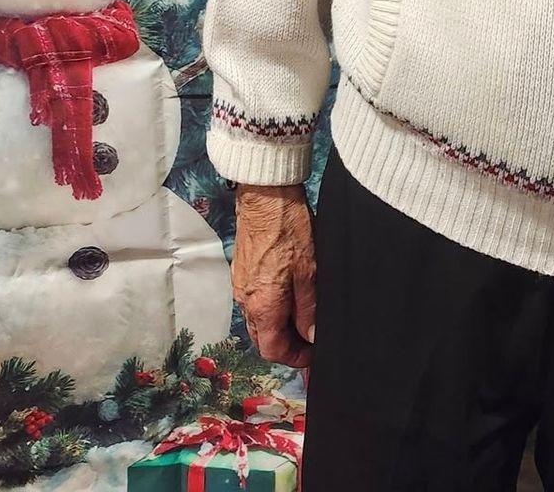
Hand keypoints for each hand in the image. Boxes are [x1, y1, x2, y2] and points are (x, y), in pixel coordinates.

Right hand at [232, 184, 316, 367]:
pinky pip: (255, 300)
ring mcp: (241, 284)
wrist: (266, 195)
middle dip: (287, 344)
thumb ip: (309, 309)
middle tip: (311, 337)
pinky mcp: (242, 270)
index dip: (295, 358)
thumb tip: (311, 337)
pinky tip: (290, 291)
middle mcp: (246, 299)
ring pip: (259, 319)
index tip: (313, 355)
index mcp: (262, 304)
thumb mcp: (310, 271)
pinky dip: (272, 305)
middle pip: (263, 337)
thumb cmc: (288, 228)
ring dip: (280, 324)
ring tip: (305, 313)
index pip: (272, 349)